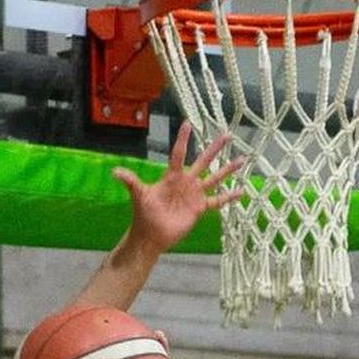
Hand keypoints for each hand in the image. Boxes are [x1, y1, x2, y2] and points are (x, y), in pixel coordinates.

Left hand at [112, 122, 243, 253]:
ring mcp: (194, 195)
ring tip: (243, 159)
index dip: (184, 139)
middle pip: (204, 161)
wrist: (152, 235)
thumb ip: (130, 181)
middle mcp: (186, 182)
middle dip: (215, 148)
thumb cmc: (144, 214)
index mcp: (172, 176)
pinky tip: (241, 191)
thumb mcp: (138, 195)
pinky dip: (229, 197)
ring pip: (215, 178)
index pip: (179, 153)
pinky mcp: (200, 208)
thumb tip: (115, 172)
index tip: (188, 123)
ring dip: (228, 169)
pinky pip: (218, 201)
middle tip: (227, 134)